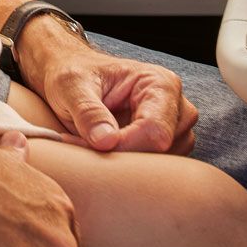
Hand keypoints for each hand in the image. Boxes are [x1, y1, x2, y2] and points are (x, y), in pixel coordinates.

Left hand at [18, 19, 197, 153]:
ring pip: (158, 165)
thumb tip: (106, 141)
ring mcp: (174, 131)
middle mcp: (175, 108)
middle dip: (121, 156)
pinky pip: (151, 171)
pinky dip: (124, 167)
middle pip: (160, 151)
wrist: (73, 80)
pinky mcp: (165, 149)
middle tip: (84, 144)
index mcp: (160, 84)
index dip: (124, 146)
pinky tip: (101, 150)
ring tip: (90, 143)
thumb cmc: (75, 75)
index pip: (155, 130)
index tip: (91, 145)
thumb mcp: (71, 85)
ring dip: (122, 163)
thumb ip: (88, 111)